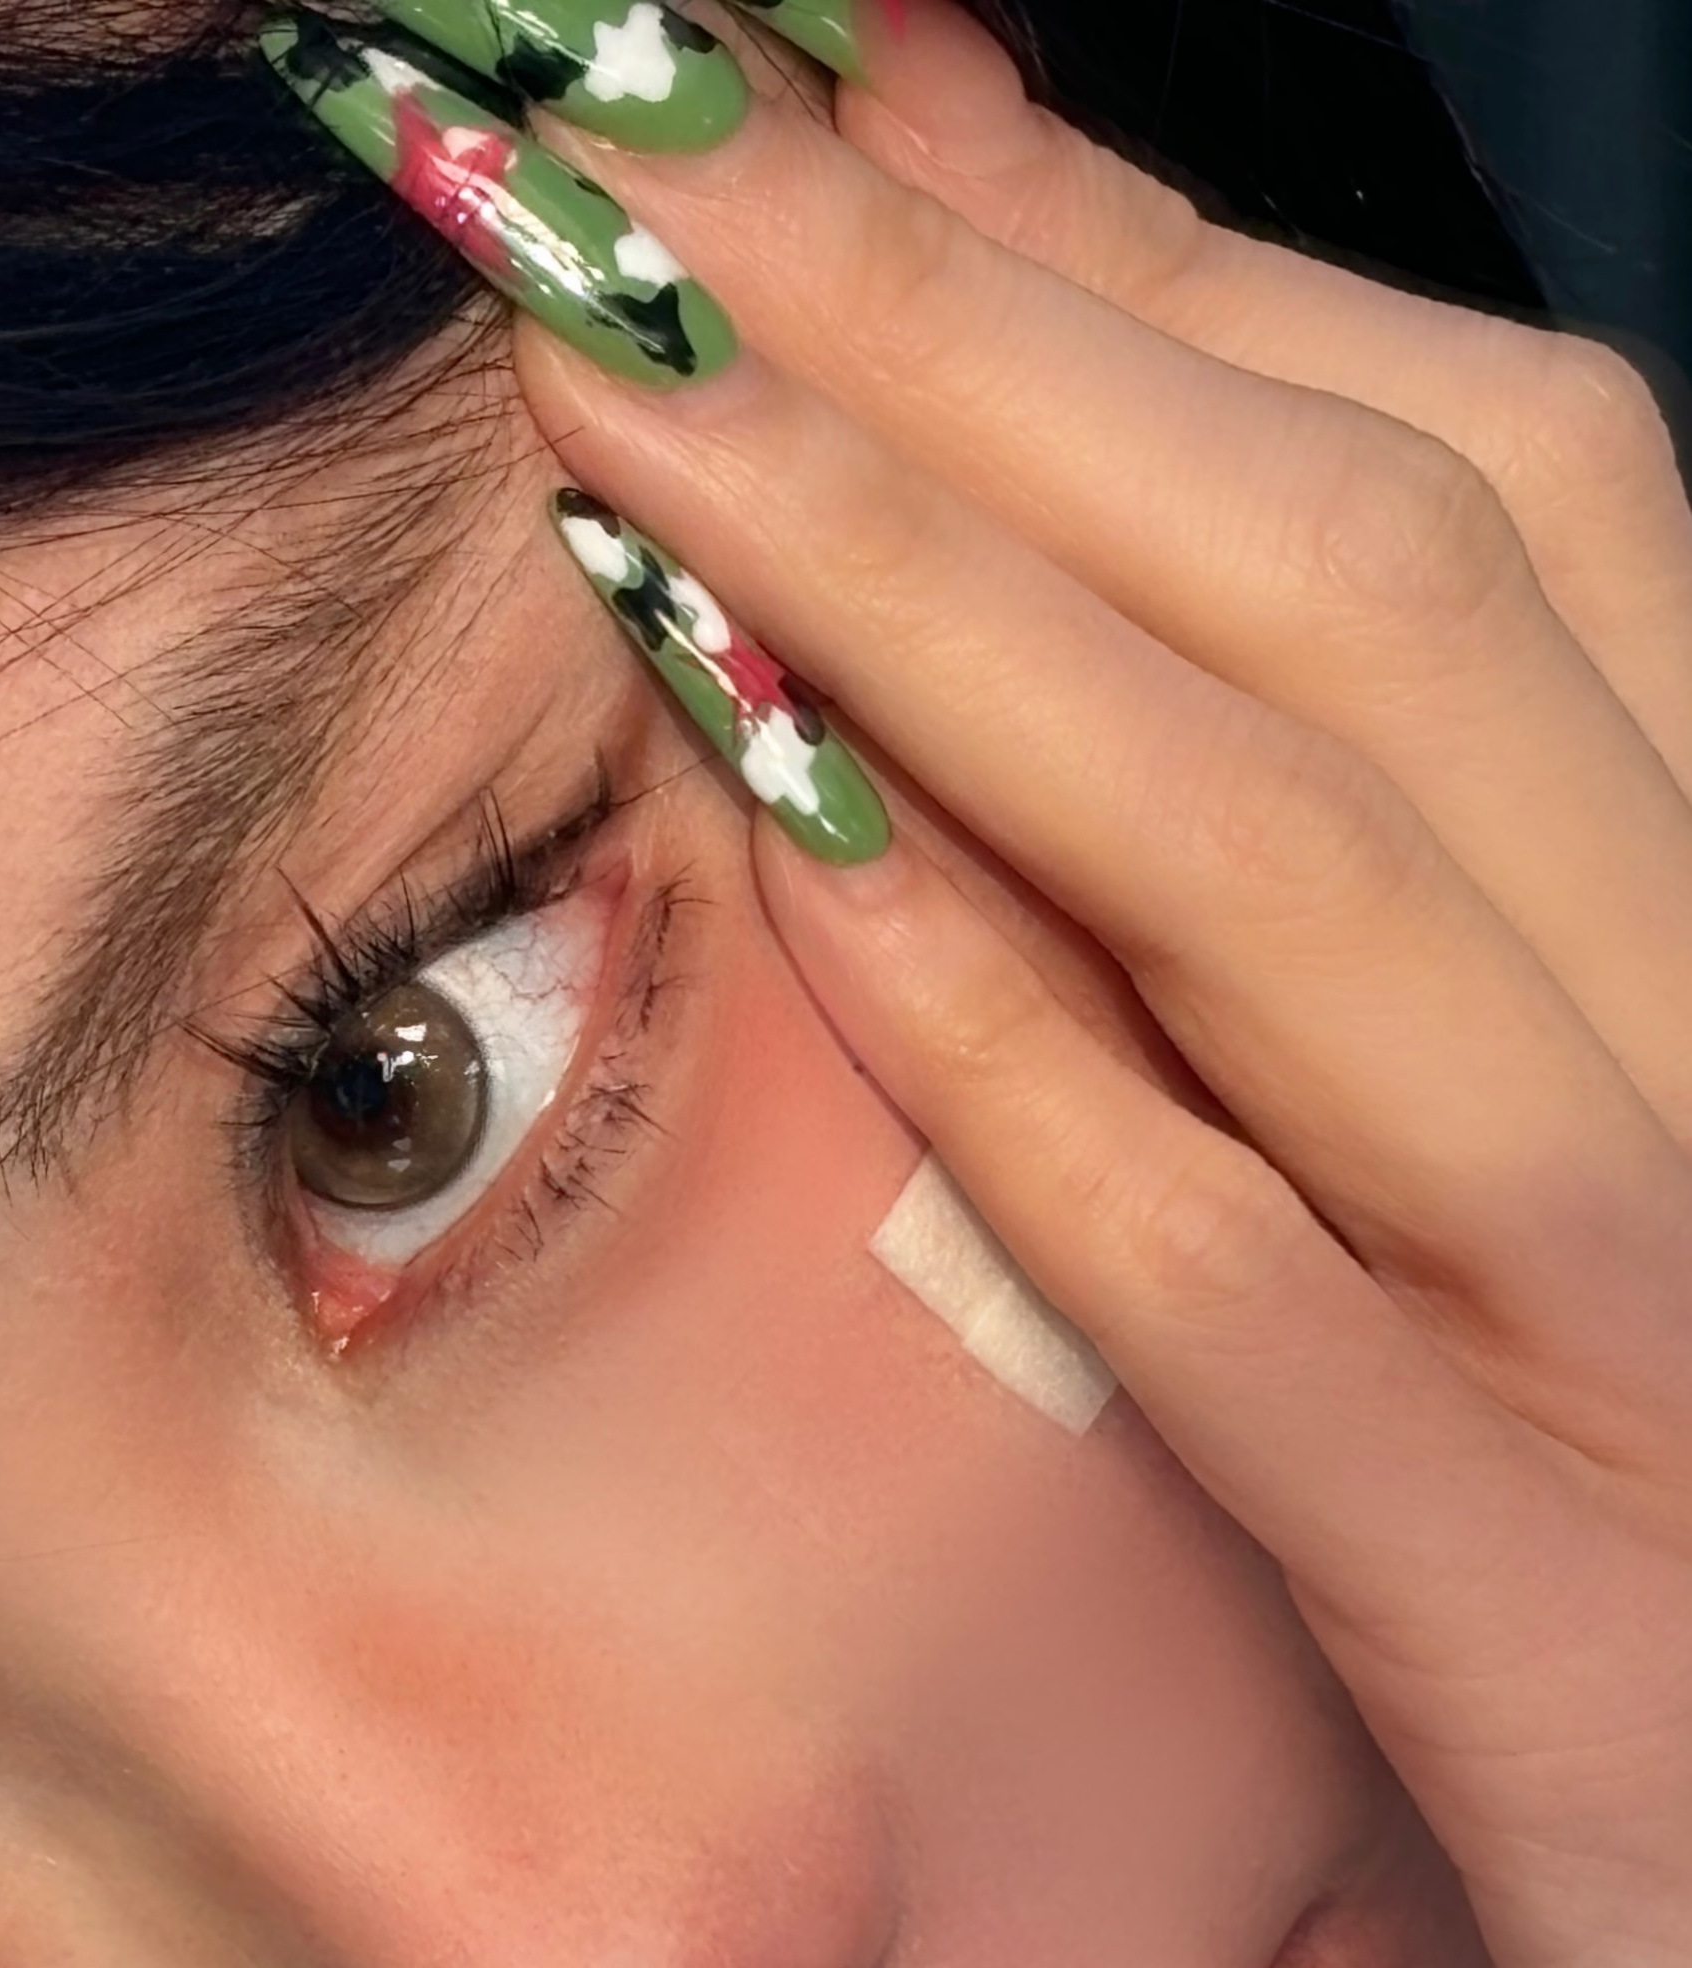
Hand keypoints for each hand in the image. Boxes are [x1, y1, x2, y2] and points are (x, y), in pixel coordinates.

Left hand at [275, 0, 1691, 1967]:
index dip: (1139, 255)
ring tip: (626, 387)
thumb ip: (1432, 903)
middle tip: (642, 146)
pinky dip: (996, 1001)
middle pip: (1379, 557)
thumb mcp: (1626, 1159)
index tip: (846, 105)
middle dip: (983, 314)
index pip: (1482, 476)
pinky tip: (765, 822)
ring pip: (1300, 829)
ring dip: (936, 572)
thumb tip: (1073, 661)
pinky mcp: (1517, 1573)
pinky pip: (1217, 1234)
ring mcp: (1654, 1288)